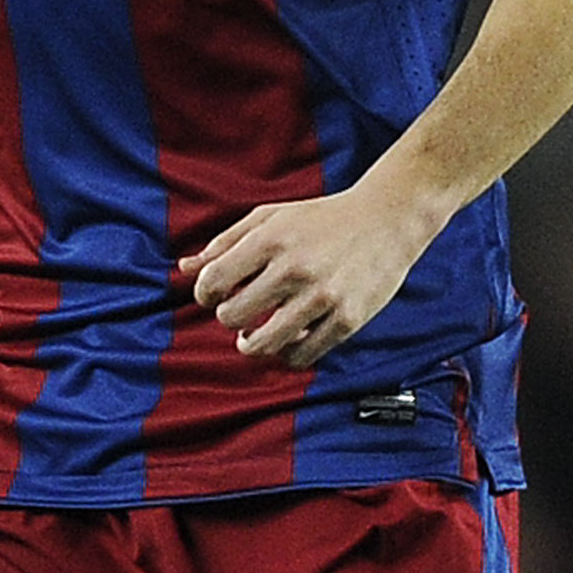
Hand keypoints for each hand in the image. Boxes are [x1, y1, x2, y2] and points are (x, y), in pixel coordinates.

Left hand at [188, 180, 433, 369]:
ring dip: (250, 345)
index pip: (214, 281)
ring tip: (251, 339)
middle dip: (228, 318)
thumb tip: (184, 268)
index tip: (214, 295)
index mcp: (272, 238)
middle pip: (232, 316)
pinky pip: (302, 355)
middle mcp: (295, 268)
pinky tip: (288, 339)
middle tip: (237, 314)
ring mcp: (323, 297)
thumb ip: (226, 242)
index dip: (205, 294)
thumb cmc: (322, 219)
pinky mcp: (348, 320)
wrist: (387, 220)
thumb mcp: (272, 217)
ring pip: (264, 343)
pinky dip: (287, 353)